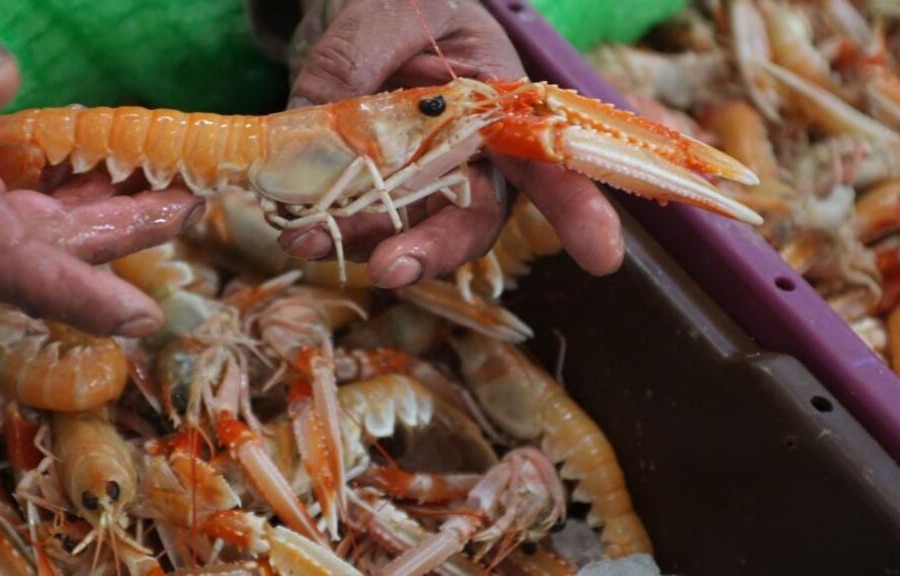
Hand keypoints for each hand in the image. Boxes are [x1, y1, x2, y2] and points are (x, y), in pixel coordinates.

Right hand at [0, 0, 203, 335]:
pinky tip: (109, 167)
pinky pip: (20, 212)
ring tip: (170, 183)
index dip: (76, 297)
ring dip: (106, 211)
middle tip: (190, 201)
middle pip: (43, 251)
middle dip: (124, 231)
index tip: (144, 318)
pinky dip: (71, 194)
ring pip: (36, 233)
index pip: (2, 264)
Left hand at [279, 0, 623, 287]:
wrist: (365, 10)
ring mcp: (423, 178)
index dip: (578, 212)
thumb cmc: (403, 2)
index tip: (603, 256)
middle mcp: (471, 156)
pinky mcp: (378, 189)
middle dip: (433, 251)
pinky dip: (331, 229)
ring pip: (409, 231)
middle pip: (471, 221)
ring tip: (306, 238)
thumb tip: (310, 127)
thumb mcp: (384, 10)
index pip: (549, 165)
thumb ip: (354, 61)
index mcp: (501, 107)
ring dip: (363, 244)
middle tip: (389, 270)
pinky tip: (296, 226)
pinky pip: (363, 221)